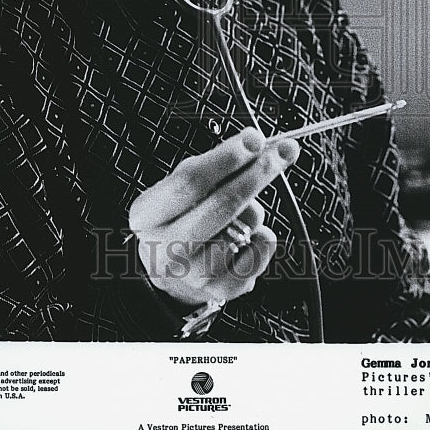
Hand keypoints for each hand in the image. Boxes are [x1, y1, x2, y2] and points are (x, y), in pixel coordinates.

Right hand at [128, 127, 298, 307]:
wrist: (172, 269)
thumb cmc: (181, 216)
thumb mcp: (181, 188)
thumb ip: (212, 167)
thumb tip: (254, 145)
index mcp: (147, 214)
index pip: (190, 181)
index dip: (226, 158)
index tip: (254, 139)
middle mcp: (166, 247)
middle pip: (220, 206)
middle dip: (257, 175)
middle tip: (282, 153)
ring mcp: (192, 273)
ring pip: (242, 231)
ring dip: (254, 213)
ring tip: (243, 211)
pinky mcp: (218, 290)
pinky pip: (257, 257)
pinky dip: (263, 239)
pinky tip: (252, 234)